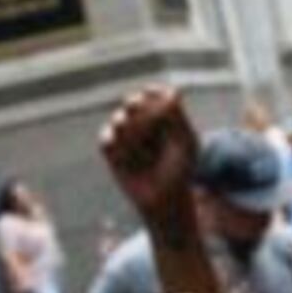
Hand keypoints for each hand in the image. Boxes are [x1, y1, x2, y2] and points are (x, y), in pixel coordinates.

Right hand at [102, 87, 203, 239]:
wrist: (166, 200)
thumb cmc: (181, 172)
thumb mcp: (186, 144)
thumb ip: (180, 118)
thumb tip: (171, 94)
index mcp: (164, 119)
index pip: (157, 96)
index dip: (154, 92)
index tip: (152, 93)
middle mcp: (145, 124)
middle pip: (134, 102)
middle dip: (134, 103)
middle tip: (134, 106)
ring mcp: (128, 138)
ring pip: (119, 119)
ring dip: (123, 122)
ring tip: (127, 130)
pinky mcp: (113, 153)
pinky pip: (105, 139)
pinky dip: (109, 138)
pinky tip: (114, 141)